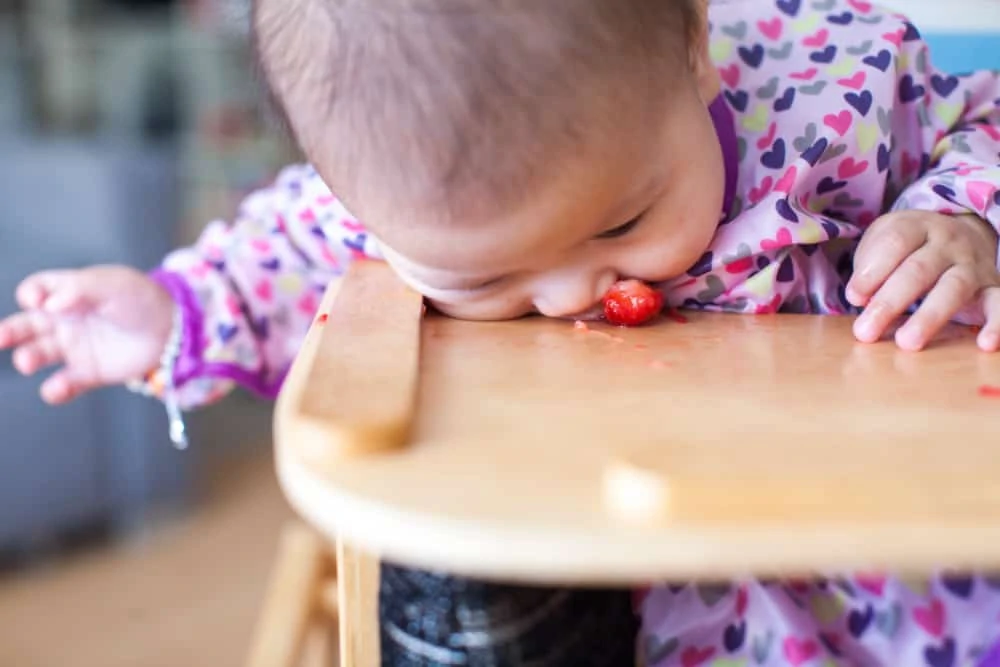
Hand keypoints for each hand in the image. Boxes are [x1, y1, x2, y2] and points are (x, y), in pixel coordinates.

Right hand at [0, 266, 174, 403]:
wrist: (173, 330)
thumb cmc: (142, 299)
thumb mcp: (115, 285)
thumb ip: (81, 289)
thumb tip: (49, 304)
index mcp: (69, 294)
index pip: (37, 290)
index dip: (31, 294)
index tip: (35, 300)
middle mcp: (65, 320)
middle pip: (26, 325)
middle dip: (10, 331)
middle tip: (1, 337)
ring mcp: (74, 347)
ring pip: (38, 354)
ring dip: (28, 358)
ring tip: (27, 362)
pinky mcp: (89, 373)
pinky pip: (65, 383)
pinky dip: (56, 389)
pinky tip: (56, 389)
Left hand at [846, 211, 999, 351]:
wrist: (964, 233)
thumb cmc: (910, 246)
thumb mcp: (884, 239)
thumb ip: (870, 264)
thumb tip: (860, 298)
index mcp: (917, 227)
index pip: (895, 243)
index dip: (872, 271)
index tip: (853, 297)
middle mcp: (948, 243)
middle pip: (918, 270)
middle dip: (889, 303)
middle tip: (865, 332)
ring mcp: (972, 265)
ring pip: (953, 289)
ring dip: (929, 317)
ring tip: (907, 343)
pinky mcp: (992, 288)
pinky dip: (998, 325)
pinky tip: (985, 344)